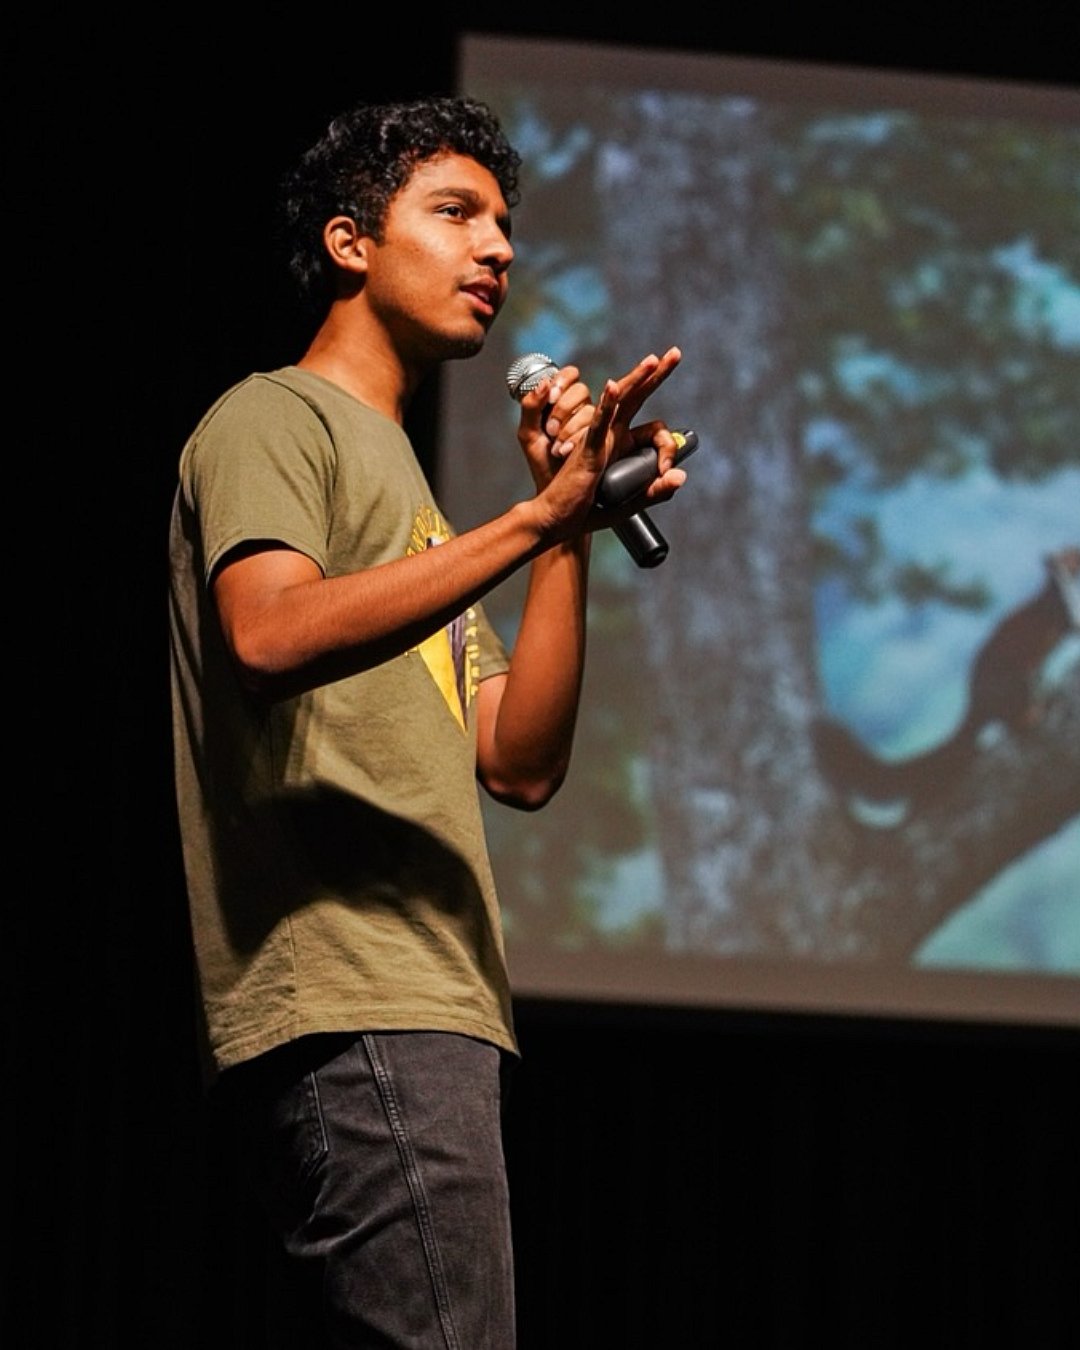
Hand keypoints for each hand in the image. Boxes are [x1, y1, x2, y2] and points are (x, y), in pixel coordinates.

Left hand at [515, 363, 596, 490]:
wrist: (551, 492)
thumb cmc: (543, 465)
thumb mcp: (528, 433)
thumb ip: (530, 406)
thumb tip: (544, 384)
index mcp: (566, 405)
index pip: (569, 376)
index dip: (560, 382)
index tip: (549, 398)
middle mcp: (584, 412)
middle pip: (580, 391)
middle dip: (562, 409)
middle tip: (551, 431)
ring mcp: (596, 427)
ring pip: (588, 411)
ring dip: (570, 429)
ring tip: (559, 449)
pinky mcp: (601, 442)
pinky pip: (604, 418)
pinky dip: (607, 404)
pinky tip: (612, 388)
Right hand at [526, 347, 687, 542]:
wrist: (558, 520)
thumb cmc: (587, 511)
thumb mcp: (630, 505)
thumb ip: (656, 492)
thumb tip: (682, 476)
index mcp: (622, 444)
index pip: (655, 430)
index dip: (668, 449)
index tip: (669, 473)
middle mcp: (612, 434)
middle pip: (636, 397)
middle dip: (656, 374)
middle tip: (675, 353)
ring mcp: (599, 438)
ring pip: (620, 401)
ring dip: (637, 379)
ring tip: (655, 360)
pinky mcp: (588, 449)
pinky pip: (599, 422)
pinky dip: (607, 405)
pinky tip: (613, 387)